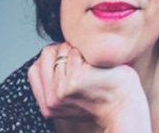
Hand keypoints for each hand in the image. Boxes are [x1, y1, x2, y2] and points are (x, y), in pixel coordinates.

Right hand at [27, 43, 150, 131]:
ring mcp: (61, 91)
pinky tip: (96, 65)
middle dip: (64, 50)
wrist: (124, 107)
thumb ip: (56, 82)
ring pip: (60, 50)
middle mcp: (51, 100)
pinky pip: (74, 52)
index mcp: (48, 106)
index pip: (34, 69)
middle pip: (46, 55)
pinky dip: (86, 52)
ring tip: (90, 65)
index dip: (51, 59)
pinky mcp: (74, 82)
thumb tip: (49, 55)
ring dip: (76, 50)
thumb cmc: (103, 96)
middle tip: (83, 61)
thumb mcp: (73, 97)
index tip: (69, 62)